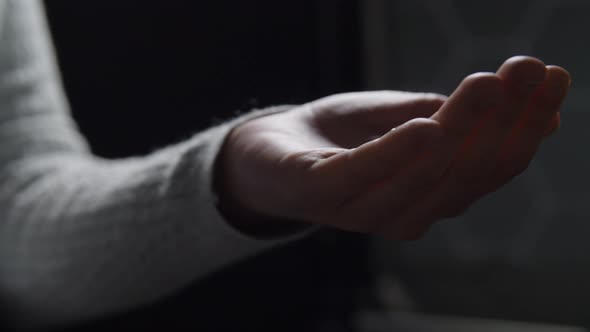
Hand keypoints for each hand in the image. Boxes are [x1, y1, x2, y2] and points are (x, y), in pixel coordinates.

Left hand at [216, 56, 569, 239]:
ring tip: (487, 85)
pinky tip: (426, 128)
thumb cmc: (339, 136)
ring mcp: (361, 210)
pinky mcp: (319, 193)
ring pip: (422, 177)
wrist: (266, 148)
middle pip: (464, 174)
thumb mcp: (404, 117)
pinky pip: (362, 177)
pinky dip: (396, 155)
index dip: (525, 127)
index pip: (488, 167)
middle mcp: (404, 213)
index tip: (552, 78)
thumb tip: (536, 112)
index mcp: (429, 197)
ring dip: (459, 129)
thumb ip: (457, 118)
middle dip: (504, 122)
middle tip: (530, 71)